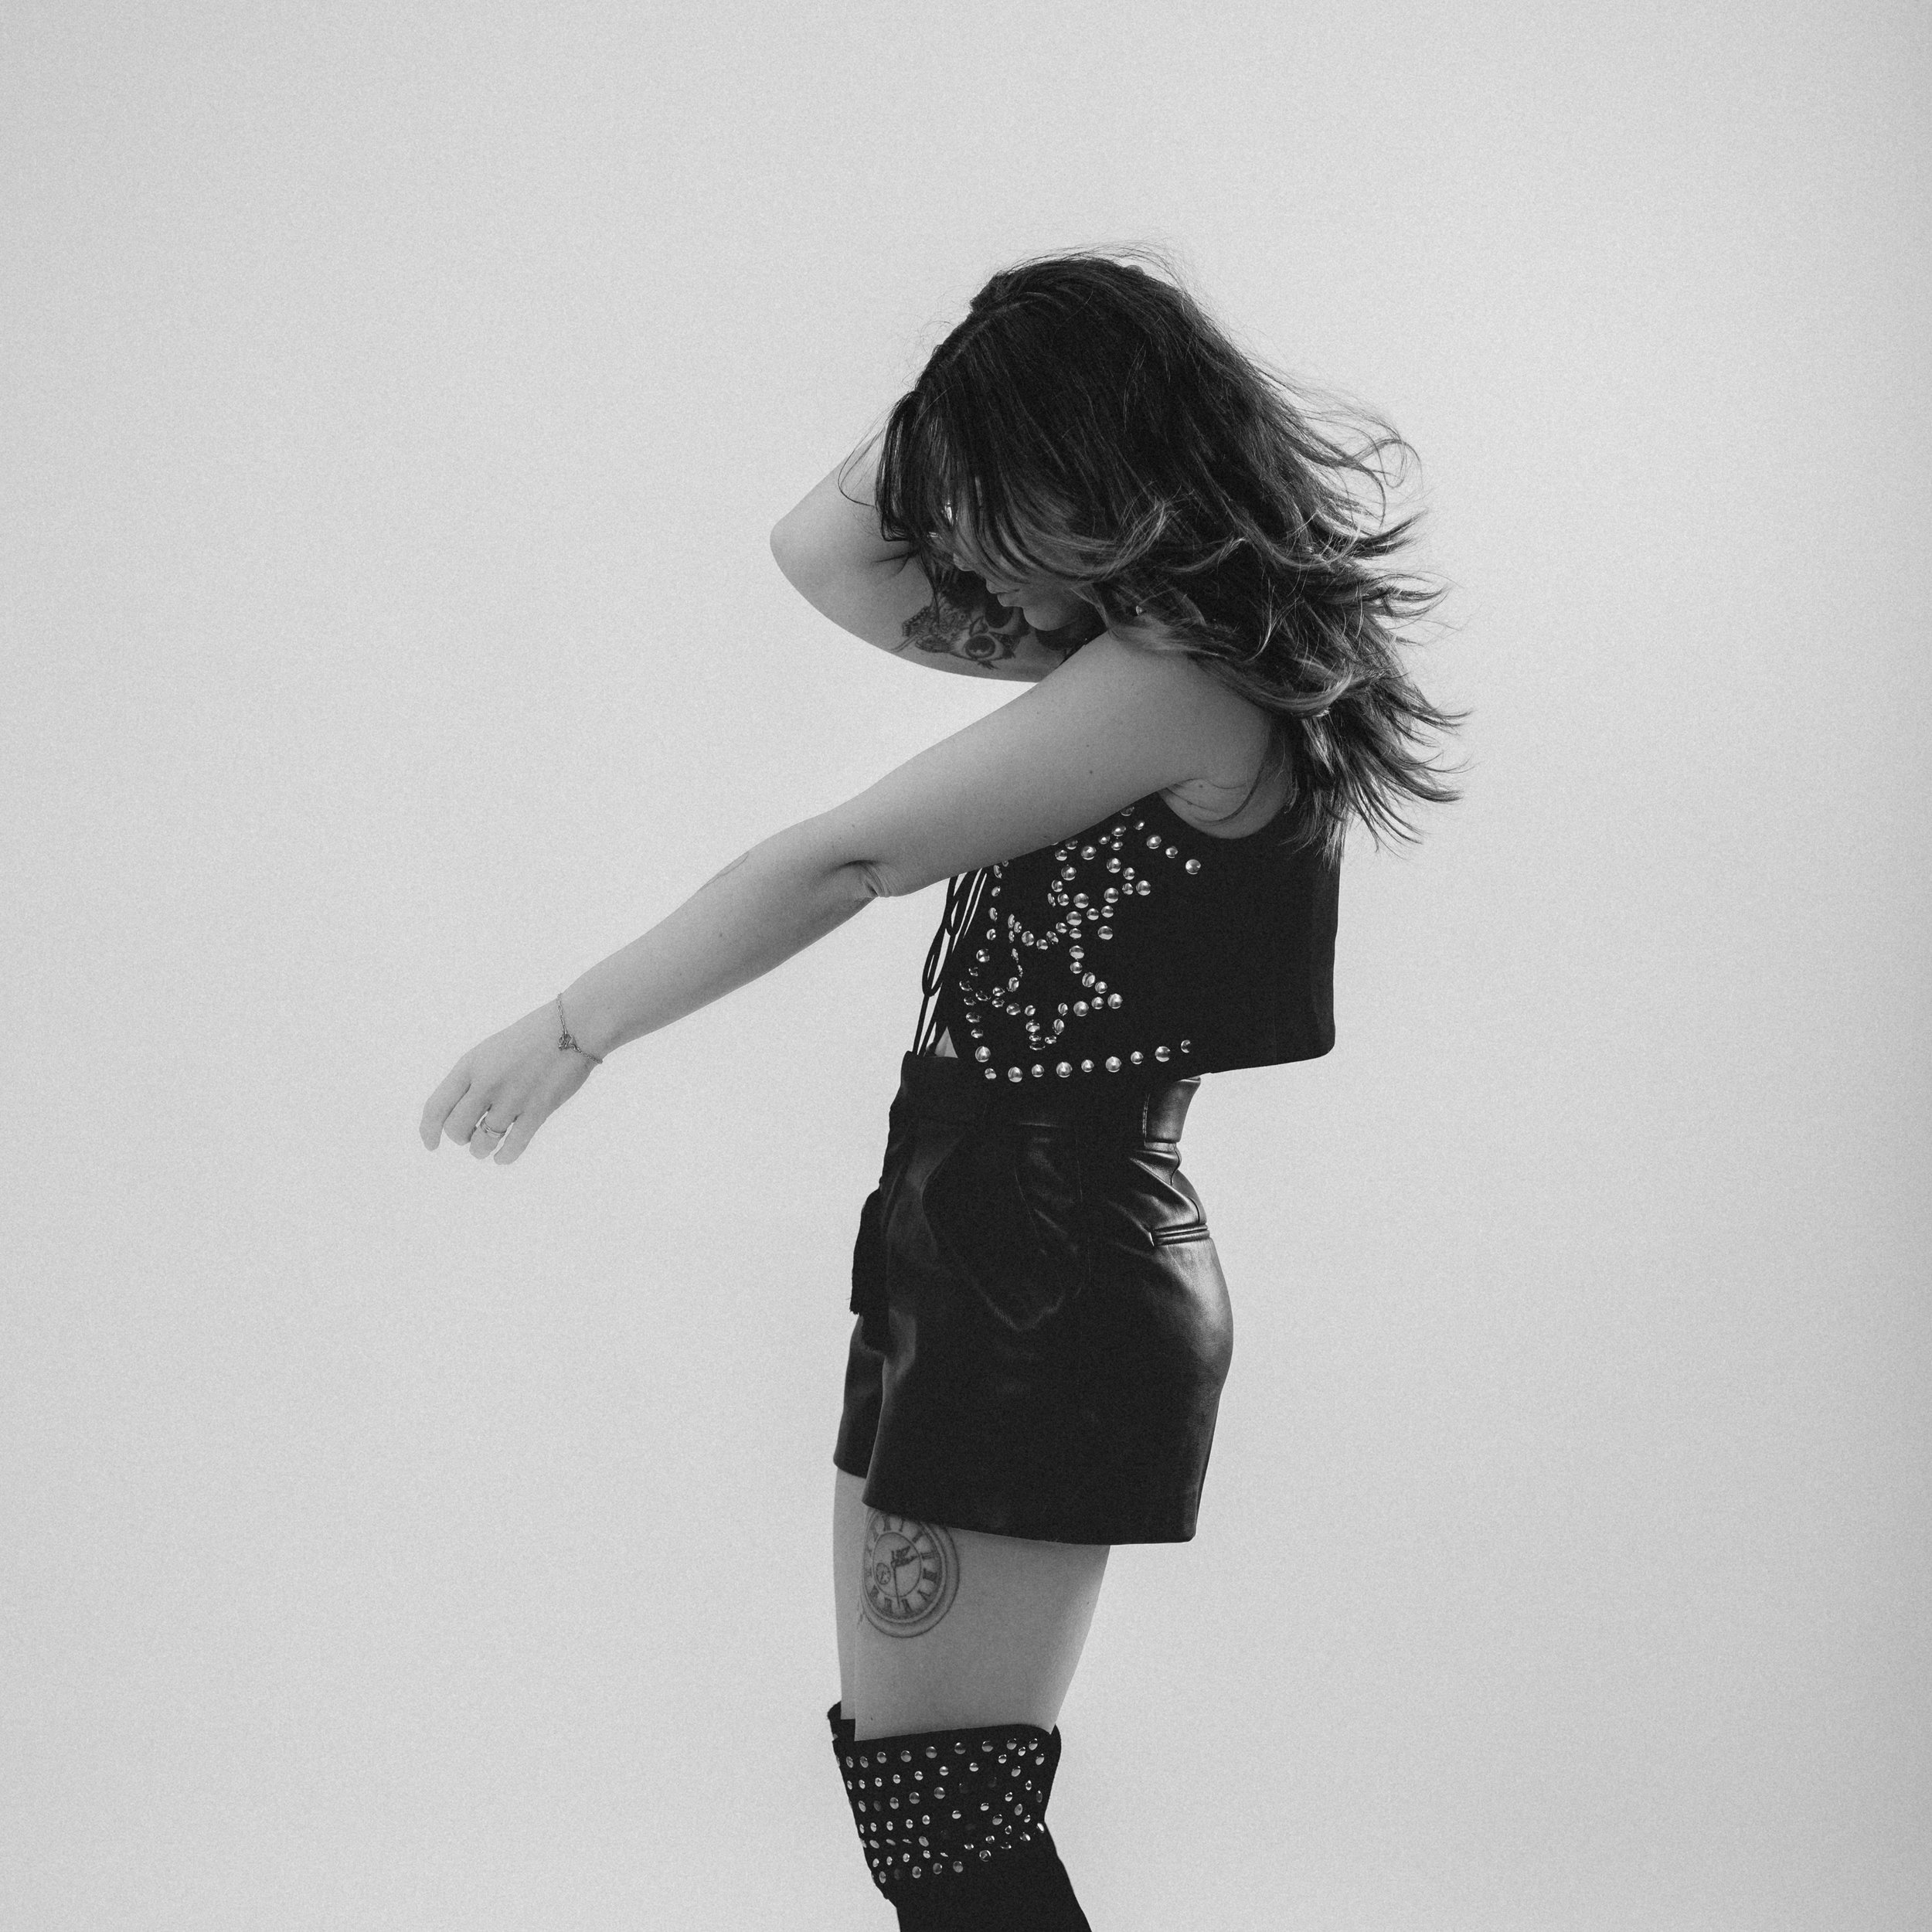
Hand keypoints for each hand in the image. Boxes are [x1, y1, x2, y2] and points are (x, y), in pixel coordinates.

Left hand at [419, 999, 596, 1164]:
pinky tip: (501, 1158)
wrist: (573, 1027)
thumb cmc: (532, 1037)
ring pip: (483, 1141)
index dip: (428, 1130)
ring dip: (480, 1150)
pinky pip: (513, 1145)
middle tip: (469, 1136)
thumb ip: (473, 1079)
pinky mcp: (538, 1110)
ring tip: (484, 1149)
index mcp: (471, 1065)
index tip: (431, 1144)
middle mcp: (487, 1083)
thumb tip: (462, 1114)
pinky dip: (504, 1157)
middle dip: (461, 1137)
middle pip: (457, 1128)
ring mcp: (512, 1097)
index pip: (436, 1106)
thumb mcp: (491, 1051)